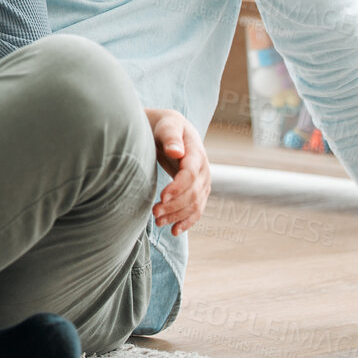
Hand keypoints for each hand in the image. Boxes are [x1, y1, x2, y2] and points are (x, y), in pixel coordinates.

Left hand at [144, 107, 209, 235]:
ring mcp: (203, 182)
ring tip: (157, 222)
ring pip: (195, 205)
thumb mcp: (167, 126)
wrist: (172, 129)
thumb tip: (177, 152)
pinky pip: (197, 210)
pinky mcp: (198, 191)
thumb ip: (171, 137)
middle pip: (193, 193)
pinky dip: (187, 222)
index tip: (161, 198)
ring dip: (178, 216)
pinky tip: (174, 231)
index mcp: (196, 153)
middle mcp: (204, 169)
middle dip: (174, 205)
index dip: (178, 188)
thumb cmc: (165, 125)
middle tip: (153, 212)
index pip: (191, 174)